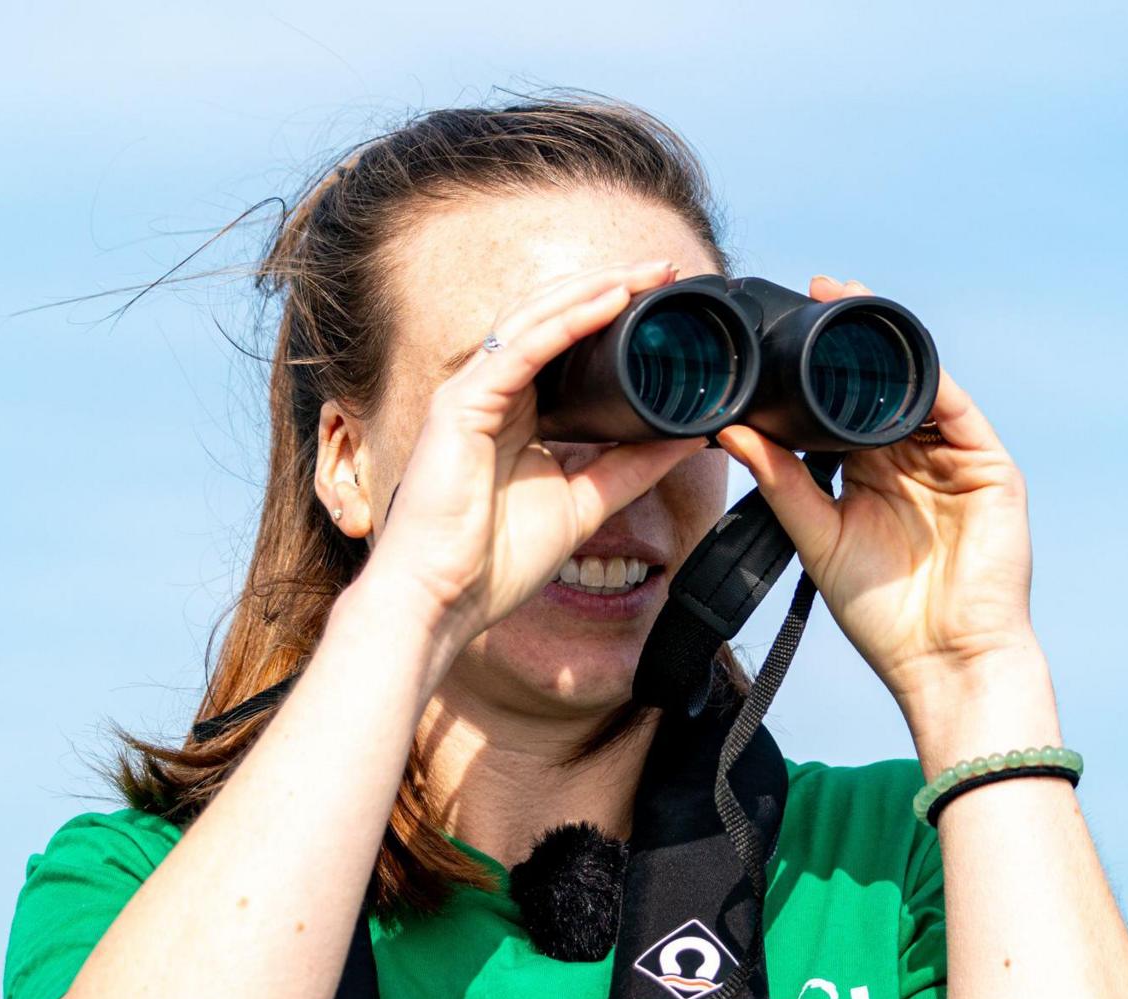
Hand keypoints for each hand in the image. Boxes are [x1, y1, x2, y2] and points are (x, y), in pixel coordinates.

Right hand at [356, 258, 706, 670]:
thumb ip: (630, 467)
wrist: (441, 600)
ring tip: (644, 274)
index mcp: (513, 412)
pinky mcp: (461, 406)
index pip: (561, 343)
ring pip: (537, 320)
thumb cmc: (492, 562)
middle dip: (608, 287)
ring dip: (594, 291)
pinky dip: (568, 323)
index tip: (662, 302)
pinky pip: (522, 350)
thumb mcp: (583, 503)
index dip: (607, 314)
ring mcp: (470, 393)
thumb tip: (686, 439)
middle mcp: (489, 392)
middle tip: (664, 270)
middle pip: (550, 318)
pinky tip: (608, 304)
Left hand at [716, 276, 1042, 711]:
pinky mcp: (991, 470)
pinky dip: (929, 377)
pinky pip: (958, 411)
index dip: (818, 366)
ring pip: (922, 385)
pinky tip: (896, 352)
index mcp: (875, 472)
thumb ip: (782, 484)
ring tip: (849, 302)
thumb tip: (733, 433)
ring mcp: (957, 460)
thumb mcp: (819, 538)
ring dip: (888, 343)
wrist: (943, 661)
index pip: (847, 403)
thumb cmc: (884, 615)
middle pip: (886, 381)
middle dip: (855, 336)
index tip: (777, 332)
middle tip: (814, 291)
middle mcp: (917, 458)